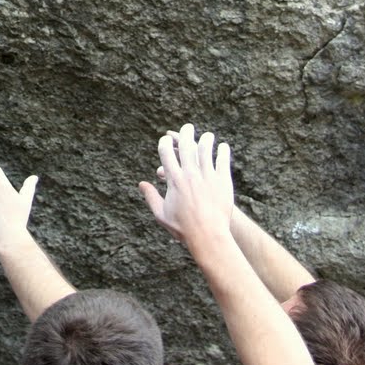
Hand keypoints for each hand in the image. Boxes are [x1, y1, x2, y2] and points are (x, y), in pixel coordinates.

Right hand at [138, 123, 233, 249]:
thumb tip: (141, 184)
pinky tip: (223, 147)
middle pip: (186, 146)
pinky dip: (223, 151)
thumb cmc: (183, 228)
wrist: (208, 237)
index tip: (166, 140)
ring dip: (206, 139)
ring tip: (207, 135)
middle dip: (185, 133)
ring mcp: (207, 177)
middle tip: (187, 127)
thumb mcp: (161, 214)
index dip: (165, 143)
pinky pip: (223, 161)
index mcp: (174, 180)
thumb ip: (151, 197)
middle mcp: (190, 175)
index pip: (166, 153)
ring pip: (206, 150)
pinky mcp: (222, 181)